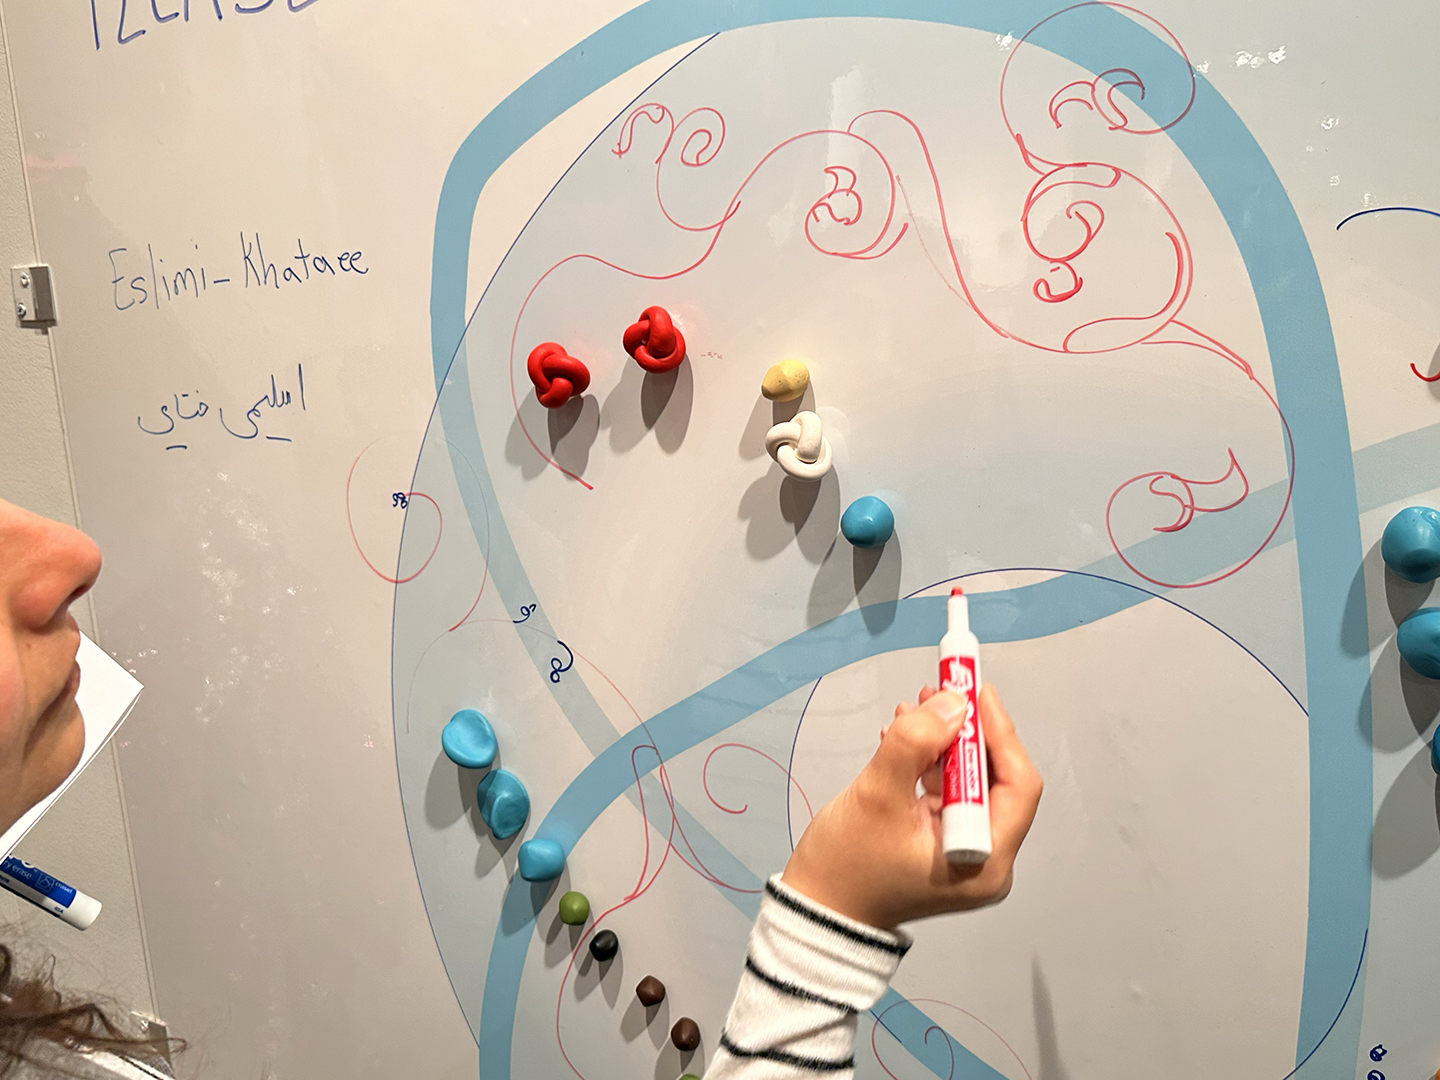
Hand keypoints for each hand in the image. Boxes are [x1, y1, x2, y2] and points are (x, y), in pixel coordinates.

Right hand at [781, 684, 1041, 929]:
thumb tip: (952, 702)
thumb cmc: (845, 865)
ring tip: (911, 710)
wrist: (818, 909)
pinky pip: (949, 793)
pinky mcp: (944, 845)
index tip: (973, 691)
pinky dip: (930, 763)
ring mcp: (967, 855)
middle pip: (995, 779)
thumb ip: (915, 743)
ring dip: (943, 742)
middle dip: (965, 731)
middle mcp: (988, 860)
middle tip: (941, 690)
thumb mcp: (877, 795)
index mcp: (986, 860)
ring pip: (970, 781)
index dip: (998, 732)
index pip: (1016, 785)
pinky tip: (903, 738)